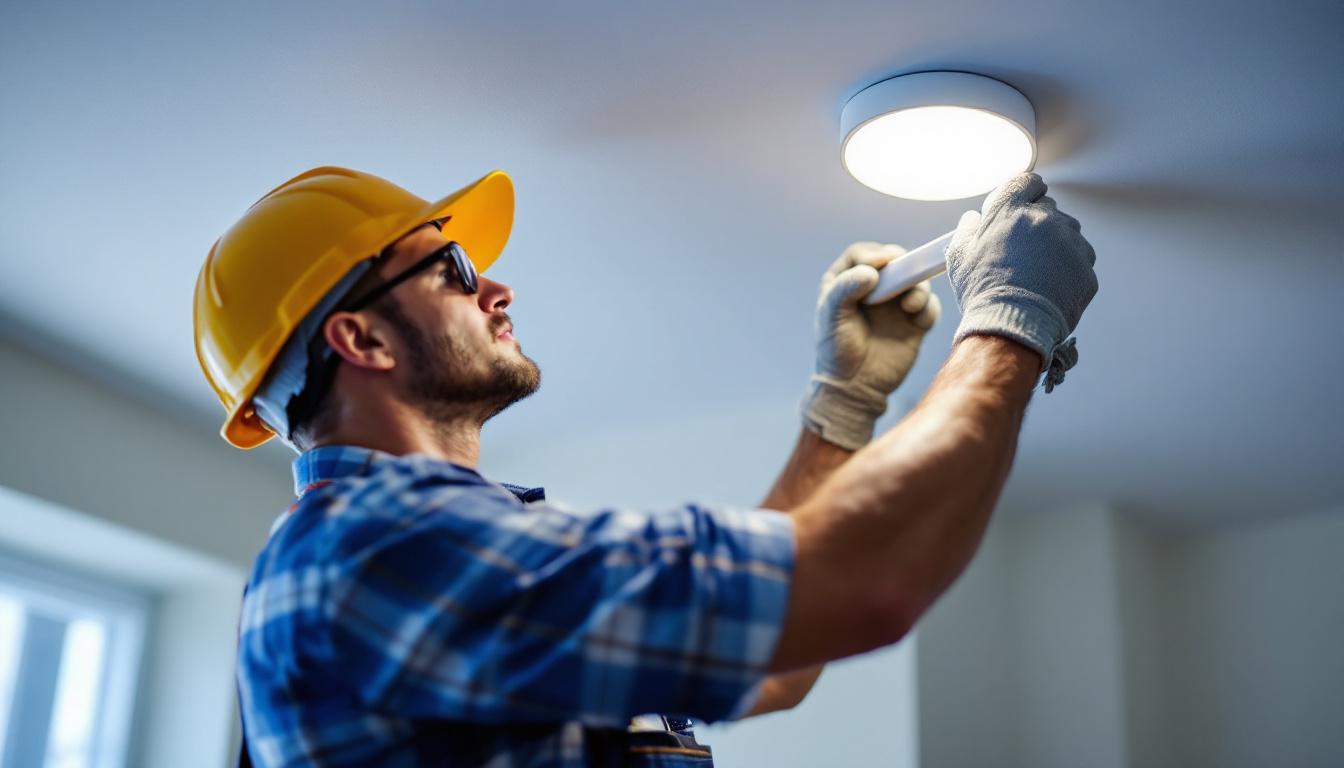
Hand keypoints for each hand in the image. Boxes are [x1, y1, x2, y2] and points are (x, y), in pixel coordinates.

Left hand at [801, 242, 940, 449]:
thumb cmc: (837, 351)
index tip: (880, 264)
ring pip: (916, 281)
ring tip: (909, 305)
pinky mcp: (914, 323)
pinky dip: (928, 309)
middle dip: (902, 266)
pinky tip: (917, 318)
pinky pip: (929, 307)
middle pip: (894, 262)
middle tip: (903, 276)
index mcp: (846, 282)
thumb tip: (872, 273)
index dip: (873, 255)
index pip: (861, 255)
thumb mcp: (832, 317)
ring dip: (918, 287)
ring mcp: (895, 305)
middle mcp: (873, 289)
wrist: (855, 388)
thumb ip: (845, 289)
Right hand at [946, 172, 1098, 391]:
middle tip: (1021, 252)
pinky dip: (1067, 271)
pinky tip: (1048, 287)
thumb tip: (973, 220)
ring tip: (1035, 274)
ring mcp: (1070, 241)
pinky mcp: (1085, 266)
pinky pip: (1078, 261)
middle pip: (1048, 209)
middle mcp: (1045, 218)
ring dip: (1055, 247)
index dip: (1025, 194)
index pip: (1028, 181)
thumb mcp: (960, 255)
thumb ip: (967, 229)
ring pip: (1067, 234)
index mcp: (1012, 208)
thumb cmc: (983, 291)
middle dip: (1036, 225)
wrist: (1012, 325)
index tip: (1021, 207)